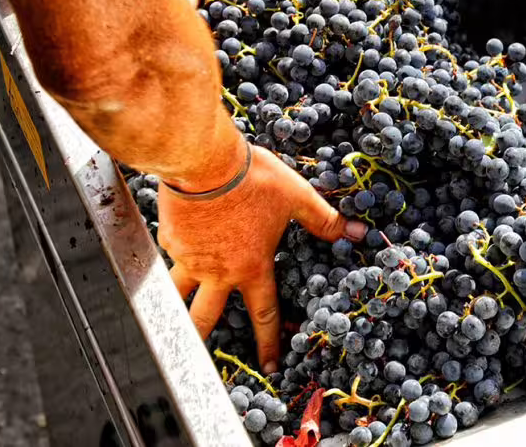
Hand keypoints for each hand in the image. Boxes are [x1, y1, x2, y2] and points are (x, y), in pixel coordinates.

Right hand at [158, 144, 366, 371]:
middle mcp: (218, 271)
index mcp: (251, 267)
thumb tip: (358, 233)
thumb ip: (324, 220)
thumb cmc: (253, 178)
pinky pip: (170, 256)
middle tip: (197, 360)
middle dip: (201, 342)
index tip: (269, 366)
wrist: (204, 161)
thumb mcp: (296, 196)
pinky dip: (174, 257)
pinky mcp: (169, 240)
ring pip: (177, 294)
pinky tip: (176, 247)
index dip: (268, 342)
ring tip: (167, 323)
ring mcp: (189, 258)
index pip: (263, 314)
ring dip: (174, 309)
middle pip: (206, 317)